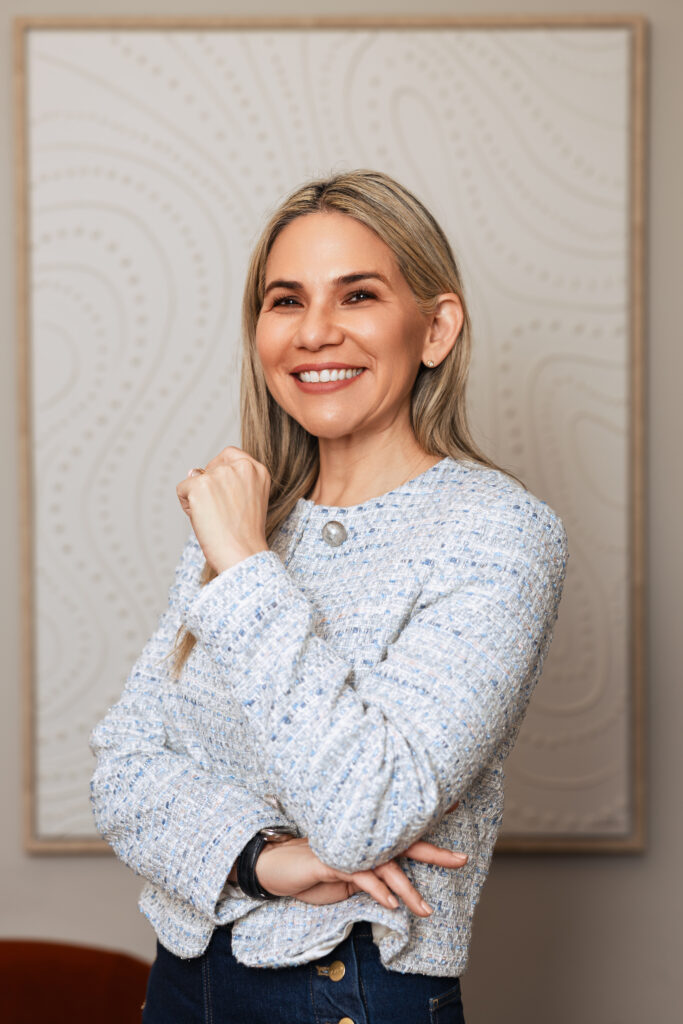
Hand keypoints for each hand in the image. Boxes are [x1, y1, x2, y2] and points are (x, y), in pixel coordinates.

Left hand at [175, 446, 270, 573]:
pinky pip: (182, 490)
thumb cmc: (244, 535)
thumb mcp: (248, 499)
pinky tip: (204, 520)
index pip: (229, 456)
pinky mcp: (200, 485)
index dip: (220, 474)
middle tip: (222, 513)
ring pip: (195, 479)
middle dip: (209, 488)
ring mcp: (219, 474)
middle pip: (210, 468)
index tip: (225, 496)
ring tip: (215, 518)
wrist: (243, 555)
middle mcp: (240, 467)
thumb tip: (193, 471)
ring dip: (198, 499)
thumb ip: (229, 481)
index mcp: (257, 470)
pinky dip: (187, 507)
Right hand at [254, 824, 466, 917]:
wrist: (273, 868)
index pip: (404, 834)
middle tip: (462, 859)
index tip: (457, 809)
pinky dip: (378, 890)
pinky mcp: (330, 860)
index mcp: (368, 842)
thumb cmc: (311, 873)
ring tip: (426, 909)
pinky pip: (360, 875)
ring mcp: (346, 848)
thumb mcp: (346, 880)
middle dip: (435, 852)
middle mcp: (361, 840)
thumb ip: (370, 879)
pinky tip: (392, 904)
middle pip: (404, 842)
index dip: (430, 825)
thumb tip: (394, 891)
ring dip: (407, 889)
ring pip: (385, 865)